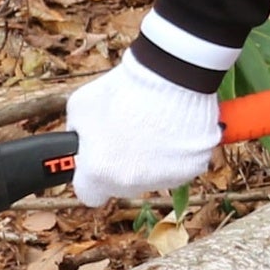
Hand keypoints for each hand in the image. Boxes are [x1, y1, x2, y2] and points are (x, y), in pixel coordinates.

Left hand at [68, 46, 225, 206]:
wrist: (170, 75)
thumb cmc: (123, 88)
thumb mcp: (80, 107)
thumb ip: (77, 134)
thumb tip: (82, 143)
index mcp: (99, 172)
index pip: (89, 194)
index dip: (91, 177)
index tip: (97, 163)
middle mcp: (130, 182)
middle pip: (123, 186)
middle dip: (122, 166)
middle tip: (128, 136)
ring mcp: (164, 178)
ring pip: (153, 177)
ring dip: (151, 161)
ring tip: (154, 127)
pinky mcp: (192, 168)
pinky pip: (181, 166)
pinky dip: (178, 153)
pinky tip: (174, 129)